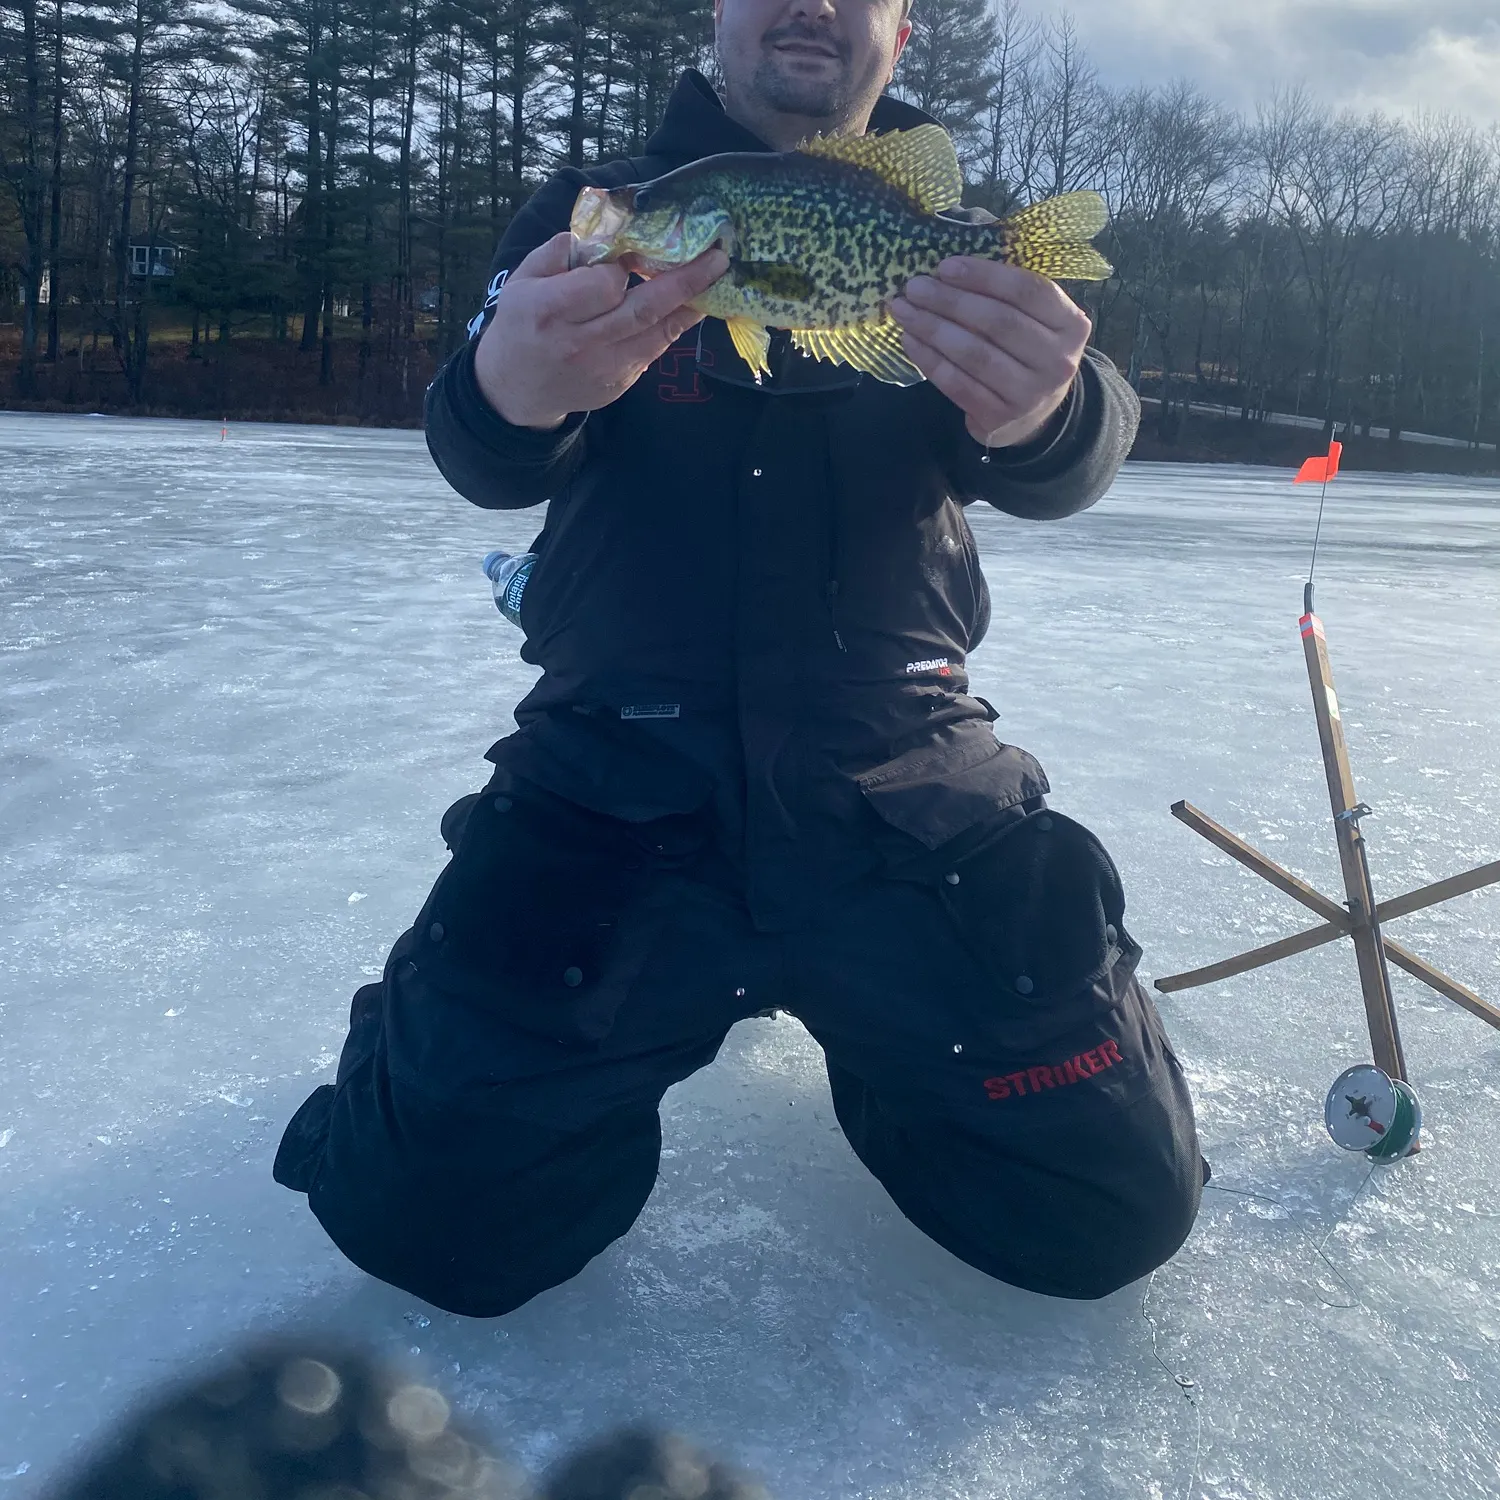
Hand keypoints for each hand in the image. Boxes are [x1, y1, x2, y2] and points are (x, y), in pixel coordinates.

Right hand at [473, 232, 728, 429]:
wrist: (514, 390)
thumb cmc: (520, 325)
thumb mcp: (522, 281)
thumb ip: (558, 253)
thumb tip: (601, 234)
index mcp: (549, 311)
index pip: (604, 285)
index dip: (623, 267)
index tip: (633, 252)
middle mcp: (579, 343)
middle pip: (642, 310)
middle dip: (685, 281)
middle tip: (718, 256)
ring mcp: (603, 368)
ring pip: (657, 333)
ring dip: (690, 304)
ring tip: (714, 276)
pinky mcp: (619, 384)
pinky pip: (654, 349)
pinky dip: (674, 325)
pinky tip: (689, 304)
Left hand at [890, 258, 1090, 447]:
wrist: (1034, 415)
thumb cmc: (1027, 353)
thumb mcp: (1036, 322)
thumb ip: (1008, 296)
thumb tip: (948, 270)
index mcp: (1071, 325)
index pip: (1028, 292)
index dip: (985, 276)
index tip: (944, 266)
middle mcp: (1057, 361)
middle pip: (998, 322)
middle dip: (950, 301)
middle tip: (915, 287)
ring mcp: (1030, 393)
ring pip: (975, 354)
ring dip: (933, 329)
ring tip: (905, 311)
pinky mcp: (1000, 417)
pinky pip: (958, 384)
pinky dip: (930, 360)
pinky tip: (910, 341)